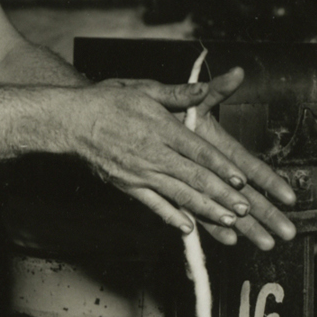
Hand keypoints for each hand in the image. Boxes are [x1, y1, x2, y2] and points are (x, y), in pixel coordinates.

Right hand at [63, 72, 296, 249]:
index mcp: (162, 128)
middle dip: (222, 194)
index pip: (199, 150)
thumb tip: (204, 89)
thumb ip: (178, 94)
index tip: (242, 179)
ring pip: (179, 194)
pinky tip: (188, 228)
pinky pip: (153, 205)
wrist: (70, 121)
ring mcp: (140, 173)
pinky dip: (171, 217)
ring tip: (228, 220)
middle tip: (246, 208)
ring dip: (206, 209)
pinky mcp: (127, 185)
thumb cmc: (107, 101)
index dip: (222, 167)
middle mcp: (153, 153)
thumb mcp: (145, 89)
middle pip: (194, 177)